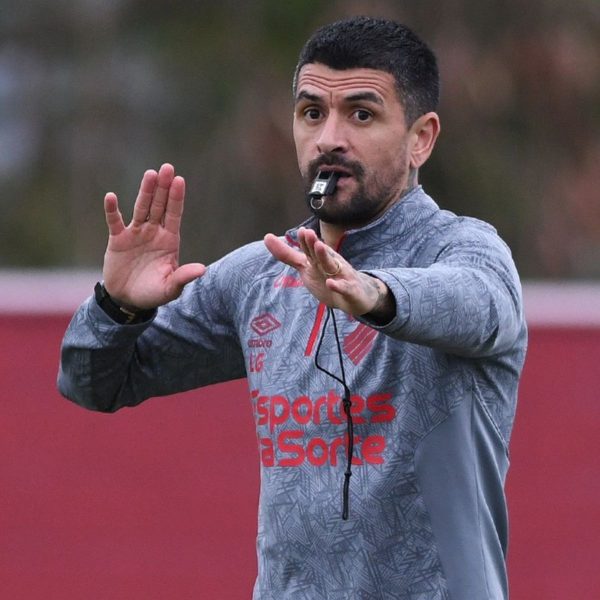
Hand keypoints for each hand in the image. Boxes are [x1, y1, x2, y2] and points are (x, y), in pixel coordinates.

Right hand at [102, 163, 205, 308]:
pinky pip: (115, 222)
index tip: (180, 180)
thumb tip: (202, 270)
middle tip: (167, 167)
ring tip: (150, 174)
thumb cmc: (153, 293)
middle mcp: (154, 232)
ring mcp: (136, 234)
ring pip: (141, 208)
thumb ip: (183, 277)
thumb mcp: (170, 288)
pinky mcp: (118, 240)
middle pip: (159, 206)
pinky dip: (112, 210)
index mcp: (170, 241)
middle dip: (163, 188)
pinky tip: (110, 197)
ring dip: (145, 192)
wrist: (128, 300)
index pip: (174, 215)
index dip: (177, 198)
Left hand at [264, 227, 394, 321]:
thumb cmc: (328, 277)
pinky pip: (345, 288)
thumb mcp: (306, 266)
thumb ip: (287, 254)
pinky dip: (339, 286)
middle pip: (321, 254)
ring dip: (326, 257)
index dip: (306, 242)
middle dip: (314, 245)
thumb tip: (267, 237)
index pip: (310, 249)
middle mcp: (330, 264)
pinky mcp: (350, 290)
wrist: (356, 296)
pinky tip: (331, 283)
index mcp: (319, 258)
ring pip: (333, 266)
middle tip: (308, 234)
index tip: (301, 231)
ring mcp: (342, 276)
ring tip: (319, 247)